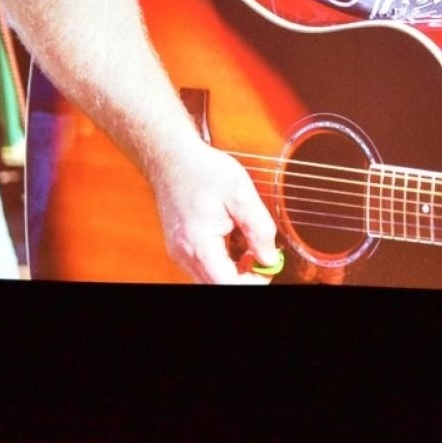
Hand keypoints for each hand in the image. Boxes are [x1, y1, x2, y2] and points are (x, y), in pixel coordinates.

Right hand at [146, 143, 279, 284]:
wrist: (171, 158)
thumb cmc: (201, 170)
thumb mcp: (240, 192)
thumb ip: (259, 228)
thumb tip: (270, 257)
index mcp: (199, 243)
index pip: (227, 284)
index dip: (252, 281)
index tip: (268, 266)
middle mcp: (185, 254)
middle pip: (219, 284)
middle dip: (245, 276)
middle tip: (260, 253)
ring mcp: (181, 253)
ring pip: (213, 278)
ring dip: (234, 269)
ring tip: (246, 241)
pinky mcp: (182, 249)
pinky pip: (206, 267)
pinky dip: (224, 261)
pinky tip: (232, 239)